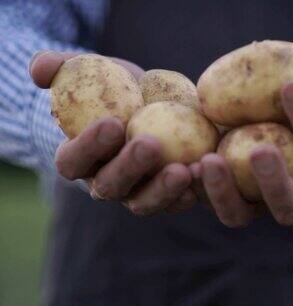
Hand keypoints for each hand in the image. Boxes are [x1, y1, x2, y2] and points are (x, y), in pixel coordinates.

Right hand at [30, 51, 196, 215]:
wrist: (146, 104)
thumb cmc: (109, 87)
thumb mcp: (86, 71)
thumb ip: (60, 67)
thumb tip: (41, 70)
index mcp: (78, 159)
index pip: (73, 160)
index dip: (88, 146)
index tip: (112, 123)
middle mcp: (104, 182)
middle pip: (110, 185)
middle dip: (129, 167)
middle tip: (150, 145)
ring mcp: (136, 193)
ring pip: (144, 202)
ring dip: (163, 189)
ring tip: (184, 169)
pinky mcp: (166, 194)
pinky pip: (175, 201)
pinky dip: (190, 192)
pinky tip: (203, 176)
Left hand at [192, 80, 292, 227]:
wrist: (264, 118)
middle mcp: (285, 199)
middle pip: (286, 207)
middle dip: (275, 182)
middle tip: (259, 149)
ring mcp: (250, 203)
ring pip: (239, 215)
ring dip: (224, 193)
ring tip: (209, 160)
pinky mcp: (217, 197)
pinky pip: (204, 201)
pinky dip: (193, 188)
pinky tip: (184, 164)